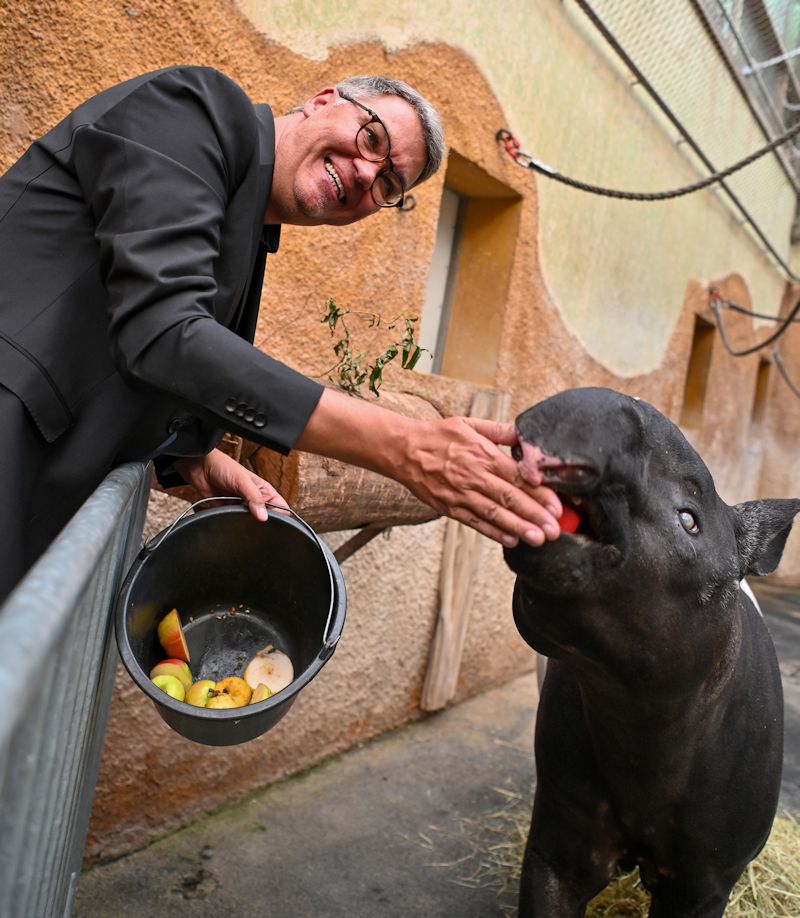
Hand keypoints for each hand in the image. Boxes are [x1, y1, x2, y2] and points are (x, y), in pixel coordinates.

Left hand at [171, 449, 287, 521]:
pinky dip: (235, 525)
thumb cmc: (223, 466)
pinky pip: (234, 522)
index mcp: (263, 491)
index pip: (280, 506)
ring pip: (250, 522)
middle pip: (266, 517)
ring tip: (248, 527)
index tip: (279, 525)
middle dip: (266, 524)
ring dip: (249, 525)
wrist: (199, 468)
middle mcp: (254, 500)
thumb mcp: (243, 481)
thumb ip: (254, 498)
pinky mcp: (228, 511)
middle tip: (263, 530)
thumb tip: (264, 517)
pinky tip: (234, 525)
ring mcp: (241, 506)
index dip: (282, 516)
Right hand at [295, 388, 561, 548]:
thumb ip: (499, 431)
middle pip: (509, 498)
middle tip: (555, 530)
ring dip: (517, 527)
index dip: (538, 493)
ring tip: (538, 540)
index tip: (557, 505)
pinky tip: (510, 540)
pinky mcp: (449, 507)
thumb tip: (524, 434)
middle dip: (534, 515)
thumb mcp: (470, 424)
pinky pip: (474, 522)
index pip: (516, 476)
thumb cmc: (439, 435)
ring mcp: (461, 494)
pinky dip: (492, 532)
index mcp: (483, 454)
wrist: (403, 449)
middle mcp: (474, 476)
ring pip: (493, 513)